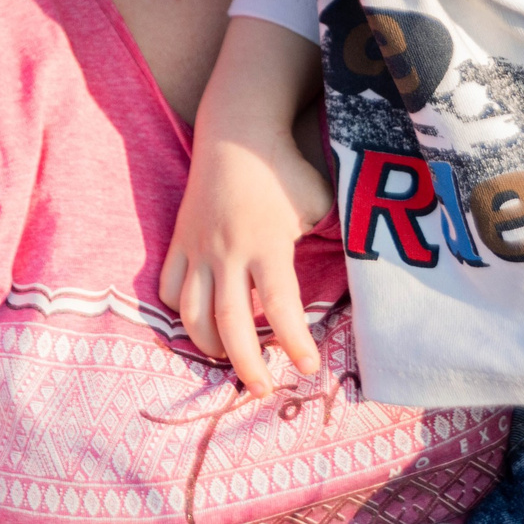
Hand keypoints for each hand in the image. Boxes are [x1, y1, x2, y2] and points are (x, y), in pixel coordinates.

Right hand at [158, 121, 332, 395]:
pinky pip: (169, 287)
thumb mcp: (320, 201)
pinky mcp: (179, 240)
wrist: (236, 131)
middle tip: (263, 391)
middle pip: (230, 323)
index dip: (295, 343)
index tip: (308, 369)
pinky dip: (181, 311)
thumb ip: (331, 239)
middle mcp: (228, 251)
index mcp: (267, 243)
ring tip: (230, 360)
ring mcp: (198, 246)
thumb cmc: (285, 168)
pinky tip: (200, 319)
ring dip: (210, 346)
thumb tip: (354, 274)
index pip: (280, 306)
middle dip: (247, 366)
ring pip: (191, 314)